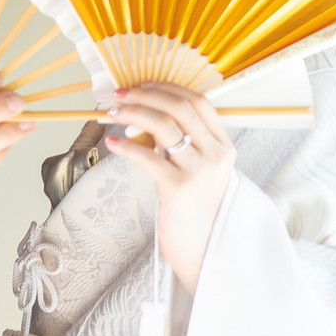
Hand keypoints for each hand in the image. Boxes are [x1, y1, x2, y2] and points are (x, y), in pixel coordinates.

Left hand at [102, 85, 234, 291]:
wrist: (205, 250)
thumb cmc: (197, 211)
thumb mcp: (200, 172)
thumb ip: (182, 146)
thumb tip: (144, 120)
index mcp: (224, 146)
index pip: (198, 102)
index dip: (169, 88)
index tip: (143, 85)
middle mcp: (215, 154)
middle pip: (179, 108)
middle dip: (145, 95)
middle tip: (120, 95)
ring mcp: (198, 170)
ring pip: (163, 125)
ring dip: (133, 113)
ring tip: (111, 112)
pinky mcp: (178, 188)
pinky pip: (147, 157)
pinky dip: (126, 145)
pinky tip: (111, 142)